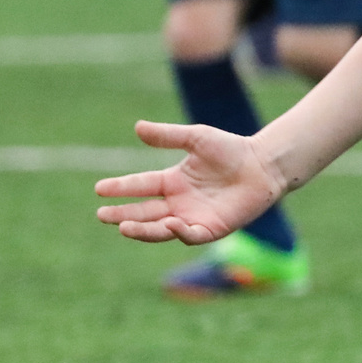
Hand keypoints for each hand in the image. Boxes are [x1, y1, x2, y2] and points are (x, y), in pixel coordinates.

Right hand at [95, 120, 287, 244]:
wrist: (263, 164)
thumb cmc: (231, 149)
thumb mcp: (196, 138)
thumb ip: (168, 136)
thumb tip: (137, 127)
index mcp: (173, 181)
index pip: (140, 186)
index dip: (120, 187)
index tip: (98, 188)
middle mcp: (179, 202)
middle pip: (144, 212)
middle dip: (122, 214)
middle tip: (101, 214)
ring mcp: (193, 217)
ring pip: (160, 228)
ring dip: (142, 229)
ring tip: (122, 226)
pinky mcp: (211, 229)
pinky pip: (190, 235)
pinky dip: (178, 232)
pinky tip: (169, 223)